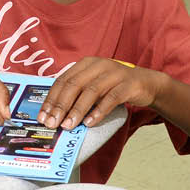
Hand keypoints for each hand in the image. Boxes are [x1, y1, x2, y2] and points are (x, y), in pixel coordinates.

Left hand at [40, 57, 166, 129]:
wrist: (146, 83)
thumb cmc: (115, 86)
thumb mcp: (94, 85)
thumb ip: (78, 94)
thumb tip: (55, 115)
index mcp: (86, 64)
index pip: (63, 80)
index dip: (51, 99)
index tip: (43, 117)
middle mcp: (99, 65)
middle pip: (74, 85)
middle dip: (61, 106)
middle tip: (53, 124)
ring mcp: (114, 73)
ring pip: (91, 92)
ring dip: (77, 110)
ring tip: (68, 126)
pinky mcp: (128, 84)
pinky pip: (111, 98)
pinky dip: (99, 111)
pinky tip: (90, 123)